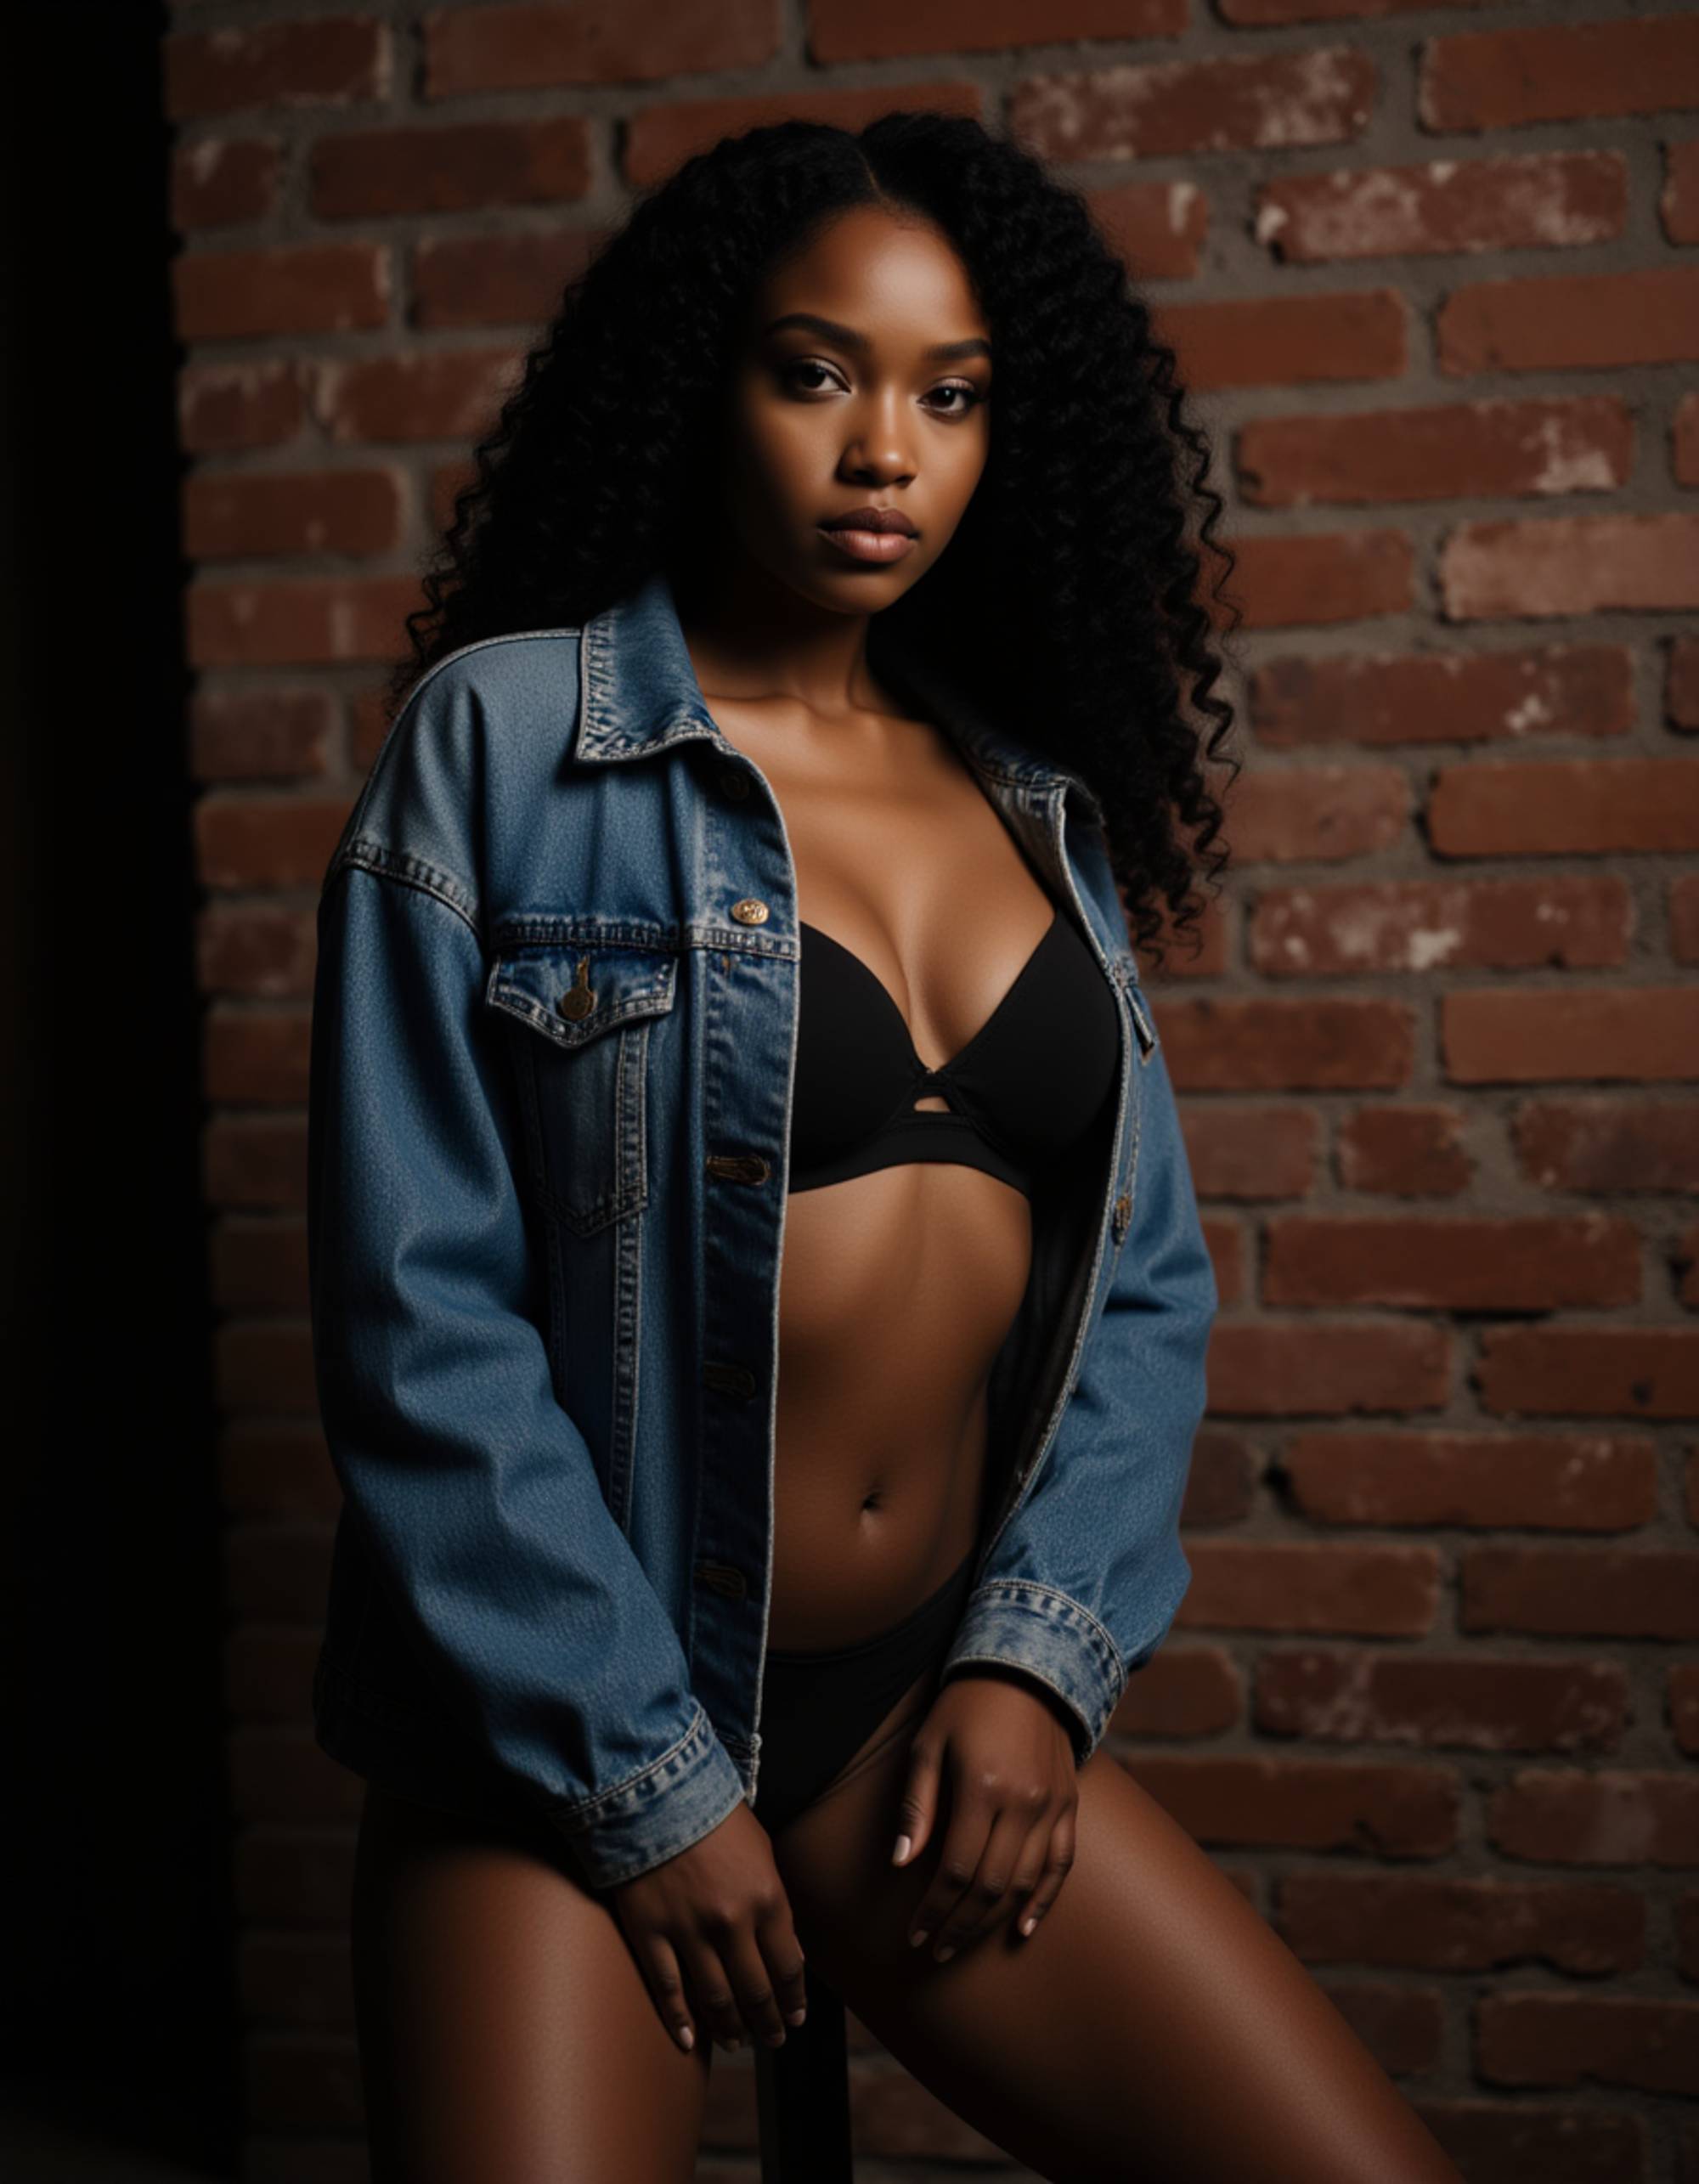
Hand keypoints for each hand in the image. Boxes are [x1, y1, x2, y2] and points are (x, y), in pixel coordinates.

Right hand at [609, 1799, 809, 2054]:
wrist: (657, 1790)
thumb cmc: (715, 1816)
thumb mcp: (762, 1852)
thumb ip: (774, 1903)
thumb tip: (785, 1954)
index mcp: (767, 1898)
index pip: (788, 1967)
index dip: (793, 2000)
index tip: (795, 2017)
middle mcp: (732, 1923)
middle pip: (755, 1991)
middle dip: (767, 2022)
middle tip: (772, 2040)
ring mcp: (688, 1931)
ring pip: (715, 1999)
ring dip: (730, 2028)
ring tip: (737, 2043)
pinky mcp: (650, 1933)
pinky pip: (667, 1989)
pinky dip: (679, 2020)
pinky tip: (690, 2040)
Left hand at [891, 1668, 1079, 1960]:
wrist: (1027, 1667)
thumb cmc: (966, 1705)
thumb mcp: (929, 1744)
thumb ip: (916, 1805)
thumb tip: (900, 1863)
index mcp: (982, 1789)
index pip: (955, 1870)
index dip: (934, 1909)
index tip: (915, 1935)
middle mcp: (1022, 1804)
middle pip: (990, 1885)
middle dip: (960, 1924)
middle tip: (936, 1948)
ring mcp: (1052, 1806)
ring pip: (1025, 1882)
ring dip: (994, 1919)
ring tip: (965, 1939)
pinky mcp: (1070, 1804)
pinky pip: (1062, 1864)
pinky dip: (1044, 1899)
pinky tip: (1023, 1926)